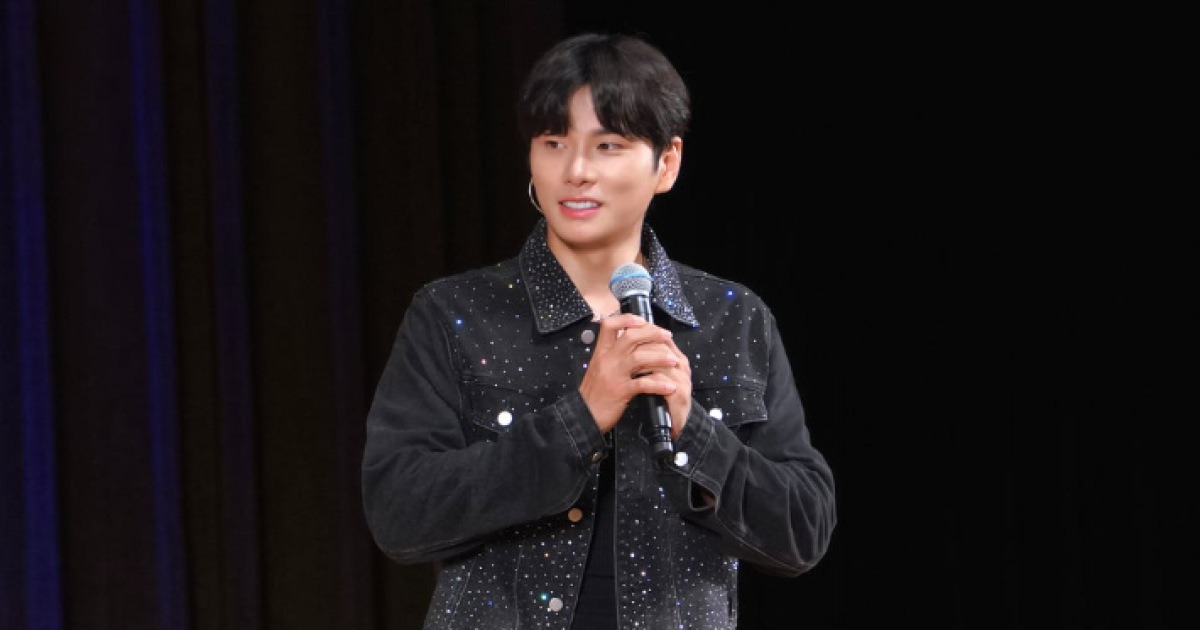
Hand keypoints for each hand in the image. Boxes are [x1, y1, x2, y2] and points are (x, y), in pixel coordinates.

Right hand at [578, 314, 691, 436]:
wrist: (583, 415)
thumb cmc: (593, 393)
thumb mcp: (598, 368)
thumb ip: (611, 355)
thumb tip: (630, 345)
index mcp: (600, 352)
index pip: (609, 325)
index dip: (626, 319)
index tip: (642, 321)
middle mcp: (607, 359)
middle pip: (631, 337)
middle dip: (653, 334)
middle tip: (667, 336)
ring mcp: (614, 374)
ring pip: (640, 357)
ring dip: (660, 357)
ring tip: (674, 360)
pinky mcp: (621, 391)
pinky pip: (643, 383)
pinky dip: (659, 384)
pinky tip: (670, 387)